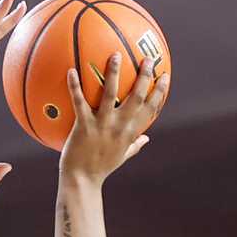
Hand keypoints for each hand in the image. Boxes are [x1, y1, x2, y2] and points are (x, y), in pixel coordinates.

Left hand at [59, 54, 169, 182]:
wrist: (82, 181)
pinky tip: (71, 70)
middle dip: (144, 76)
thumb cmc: (100, 169)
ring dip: (114, 73)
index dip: (159, 92)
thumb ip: (135, 146)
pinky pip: (79, 102)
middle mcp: (119, 126)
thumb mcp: (121, 157)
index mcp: (130, 133)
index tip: (165, 76)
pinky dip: (75, 86)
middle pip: (137, 96)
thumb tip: (147, 138)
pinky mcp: (83, 125)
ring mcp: (102, 125)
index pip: (151, 108)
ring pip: (110, 93)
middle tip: (148, 58)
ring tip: (115, 55)